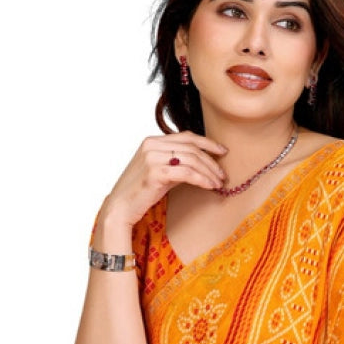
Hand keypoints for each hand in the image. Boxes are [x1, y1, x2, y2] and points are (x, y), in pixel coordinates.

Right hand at [98, 133, 227, 231]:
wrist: (121, 207)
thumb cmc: (140, 191)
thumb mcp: (160, 170)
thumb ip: (176, 162)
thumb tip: (201, 164)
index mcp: (152, 140)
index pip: (187, 136)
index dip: (208, 143)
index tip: (223, 151)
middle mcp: (152, 145)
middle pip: (192, 148)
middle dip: (211, 161)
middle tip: (223, 174)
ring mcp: (152, 157)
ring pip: (192, 160)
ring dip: (209, 172)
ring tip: (218, 183)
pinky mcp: (155, 172)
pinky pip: (186, 173)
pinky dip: (201, 179)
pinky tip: (209, 186)